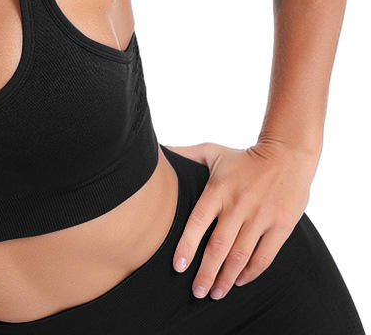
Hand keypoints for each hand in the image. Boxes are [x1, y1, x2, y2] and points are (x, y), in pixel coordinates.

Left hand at [164, 139, 318, 300]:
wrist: (286, 154)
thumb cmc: (243, 157)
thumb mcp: (212, 152)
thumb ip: (185, 155)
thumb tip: (157, 151)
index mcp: (218, 190)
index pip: (198, 222)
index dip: (187, 246)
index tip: (178, 267)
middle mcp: (238, 206)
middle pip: (218, 247)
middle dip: (206, 273)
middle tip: (197, 292)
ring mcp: (261, 217)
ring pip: (240, 256)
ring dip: (227, 278)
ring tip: (216, 294)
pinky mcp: (281, 226)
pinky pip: (264, 256)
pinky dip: (251, 272)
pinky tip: (239, 281)